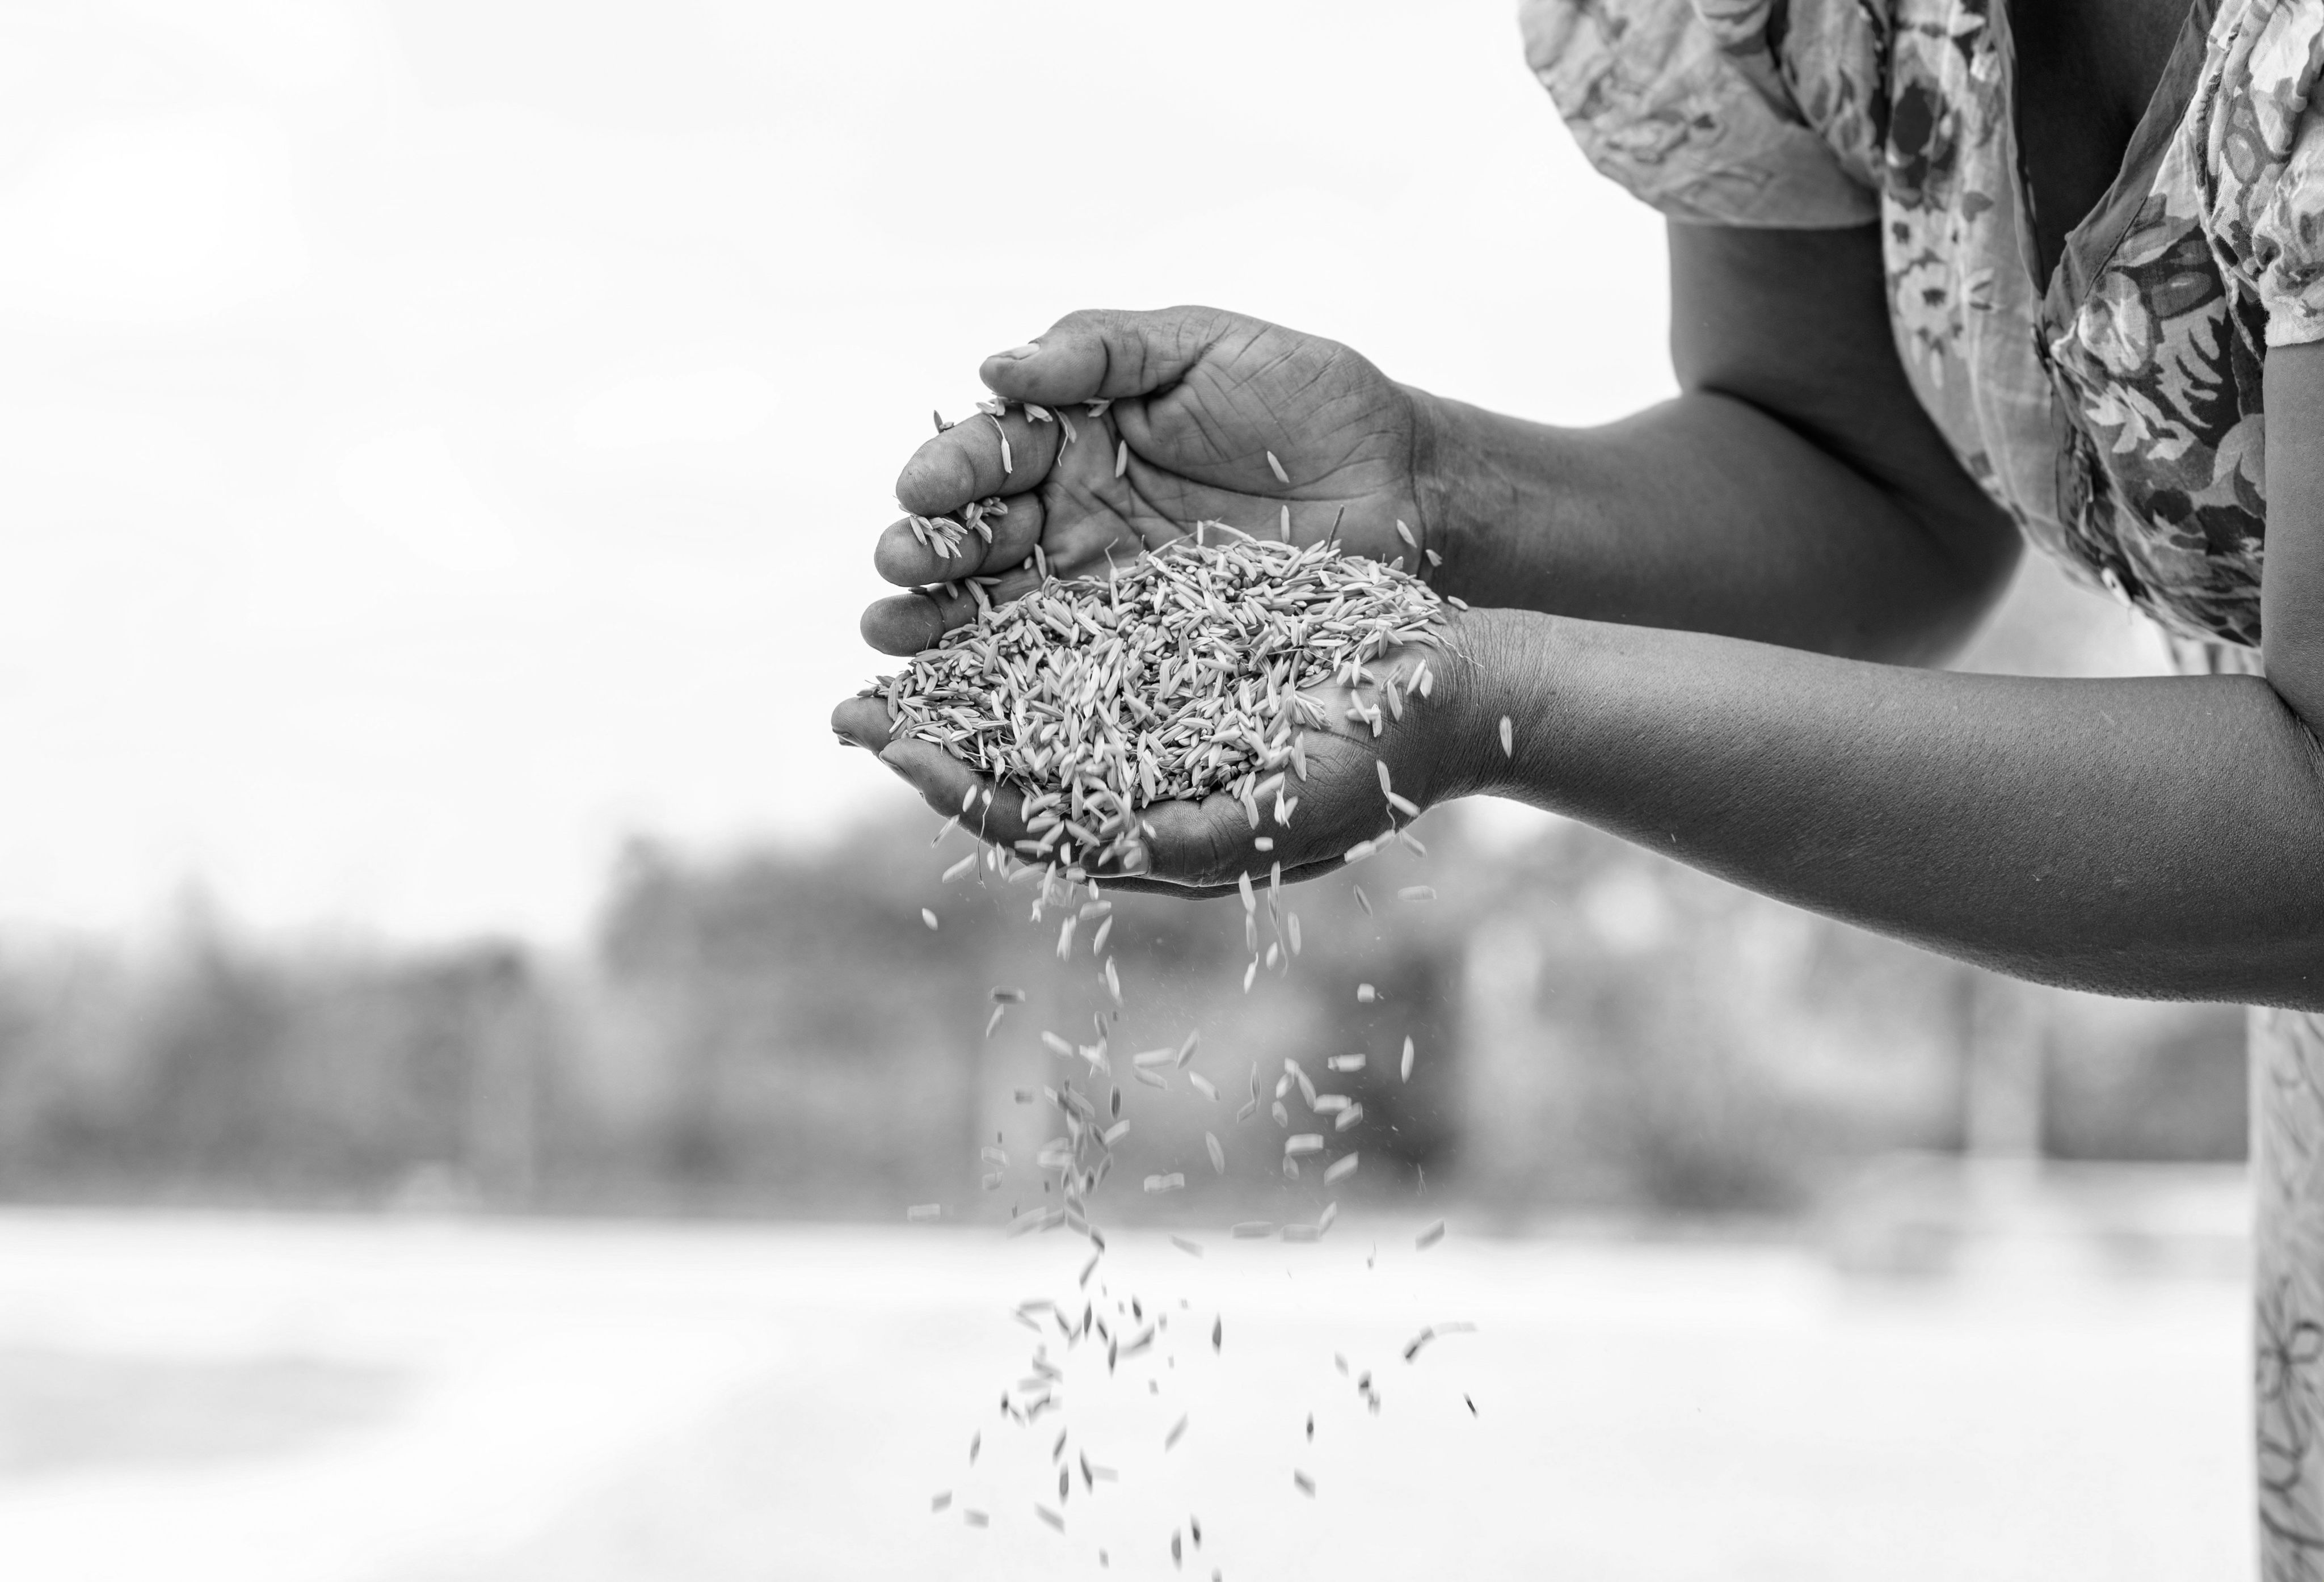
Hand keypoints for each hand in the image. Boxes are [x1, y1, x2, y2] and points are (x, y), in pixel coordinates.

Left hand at [832, 618, 1489, 897]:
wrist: (1447, 687)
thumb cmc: (1381, 760)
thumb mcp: (1296, 805)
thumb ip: (1201, 835)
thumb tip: (1113, 848)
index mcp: (1150, 826)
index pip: (1032, 818)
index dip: (961, 788)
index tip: (897, 751)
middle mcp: (1133, 773)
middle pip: (1008, 763)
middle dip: (931, 737)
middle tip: (852, 710)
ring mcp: (1146, 709)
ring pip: (1029, 696)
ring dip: (960, 669)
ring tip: (895, 631)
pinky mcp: (1166, 643)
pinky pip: (1074, 633)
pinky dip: (1018, 613)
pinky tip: (975, 574)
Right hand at [858, 306, 1434, 655]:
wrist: (1407, 484)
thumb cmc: (1311, 398)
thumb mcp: (1206, 346)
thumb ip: (1102, 349)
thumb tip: (994, 367)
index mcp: (1076, 433)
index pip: (993, 451)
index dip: (953, 469)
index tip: (923, 488)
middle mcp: (1073, 512)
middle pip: (978, 535)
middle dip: (927, 550)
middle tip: (896, 564)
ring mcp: (1103, 587)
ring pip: (1000, 607)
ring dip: (938, 621)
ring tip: (892, 634)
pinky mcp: (1144, 649)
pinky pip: (1066, 668)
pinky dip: (1007, 682)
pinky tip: (957, 696)